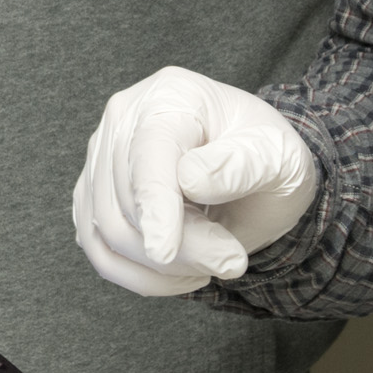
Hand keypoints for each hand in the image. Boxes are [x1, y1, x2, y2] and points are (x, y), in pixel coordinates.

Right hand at [70, 67, 315, 296]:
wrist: (255, 170)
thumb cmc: (266, 156)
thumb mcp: (279, 156)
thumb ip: (242, 164)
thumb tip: (190, 180)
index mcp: (171, 95)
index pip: (149, 154)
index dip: (155, 206)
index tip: (164, 252)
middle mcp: (123, 119)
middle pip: (127, 202)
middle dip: (183, 248)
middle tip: (232, 260)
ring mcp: (101, 157)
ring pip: (108, 232)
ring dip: (164, 268)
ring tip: (214, 262)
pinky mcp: (93, 195)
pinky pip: (102, 251)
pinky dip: (142, 277)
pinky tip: (184, 273)